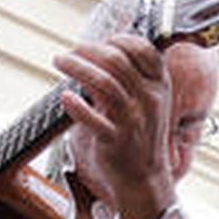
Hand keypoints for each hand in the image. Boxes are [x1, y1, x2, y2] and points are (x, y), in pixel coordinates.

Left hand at [53, 34, 175, 218]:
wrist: (145, 178)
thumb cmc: (141, 135)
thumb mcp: (147, 101)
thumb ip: (132, 75)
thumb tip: (106, 45)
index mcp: (159, 86)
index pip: (142, 49)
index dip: (116, 40)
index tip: (97, 43)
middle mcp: (149, 100)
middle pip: (116, 62)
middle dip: (88, 50)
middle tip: (71, 52)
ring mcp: (133, 121)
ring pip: (103, 83)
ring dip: (77, 68)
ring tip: (60, 62)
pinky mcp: (116, 141)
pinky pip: (94, 120)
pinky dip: (77, 106)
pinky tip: (65, 97)